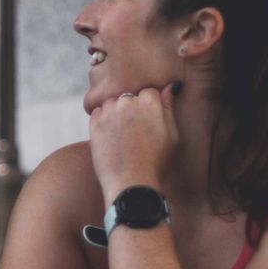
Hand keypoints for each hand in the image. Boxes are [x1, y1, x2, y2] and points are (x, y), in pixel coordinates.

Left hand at [87, 81, 179, 198]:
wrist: (132, 182)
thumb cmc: (157, 162)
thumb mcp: (173, 135)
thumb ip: (169, 107)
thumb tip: (172, 86)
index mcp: (151, 101)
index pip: (149, 92)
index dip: (149, 109)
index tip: (148, 125)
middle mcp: (129, 101)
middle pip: (130, 96)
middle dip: (132, 109)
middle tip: (136, 134)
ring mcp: (110, 110)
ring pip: (113, 103)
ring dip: (116, 113)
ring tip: (124, 137)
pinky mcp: (95, 122)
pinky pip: (98, 113)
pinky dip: (103, 122)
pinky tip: (112, 139)